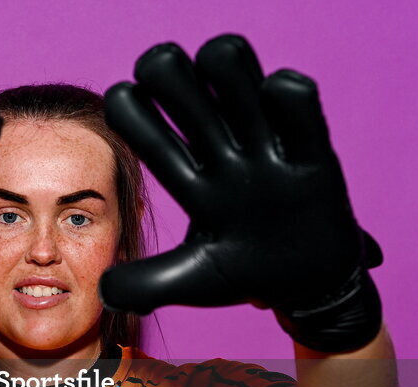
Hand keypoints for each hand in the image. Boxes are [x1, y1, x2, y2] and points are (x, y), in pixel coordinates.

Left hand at [100, 35, 380, 350]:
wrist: (311, 287)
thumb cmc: (248, 275)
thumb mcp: (193, 280)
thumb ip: (147, 285)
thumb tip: (104, 291)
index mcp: (191, 180)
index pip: (146, 131)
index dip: (130, 111)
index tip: (128, 105)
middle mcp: (223, 152)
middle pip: (181, 86)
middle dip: (165, 72)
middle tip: (166, 81)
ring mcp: (266, 146)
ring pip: (232, 72)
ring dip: (220, 65)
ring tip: (227, 87)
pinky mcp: (312, 149)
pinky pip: (297, 99)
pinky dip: (283, 91)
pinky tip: (276, 100)